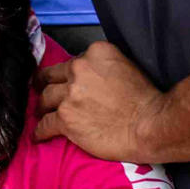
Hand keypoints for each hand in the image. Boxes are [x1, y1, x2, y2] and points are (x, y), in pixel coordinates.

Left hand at [34, 42, 162, 160]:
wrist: (150, 125)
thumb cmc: (146, 101)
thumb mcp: (128, 66)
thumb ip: (104, 66)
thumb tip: (95, 76)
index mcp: (96, 53)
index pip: (73, 61)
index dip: (70, 74)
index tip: (67, 81)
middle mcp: (79, 69)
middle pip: (52, 76)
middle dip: (45, 84)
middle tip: (41, 90)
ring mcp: (70, 94)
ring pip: (45, 98)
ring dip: (42, 107)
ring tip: (41, 113)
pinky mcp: (66, 118)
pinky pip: (45, 124)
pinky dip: (40, 131)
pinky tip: (39, 135)